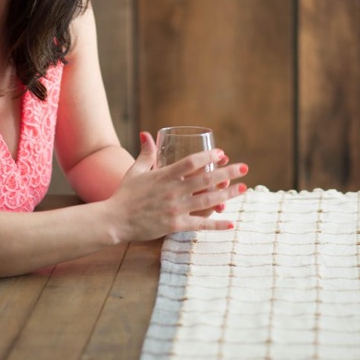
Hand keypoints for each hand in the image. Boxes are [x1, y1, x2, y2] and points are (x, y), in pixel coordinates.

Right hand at [110, 131, 247, 241]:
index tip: (222, 154)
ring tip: (243, 188)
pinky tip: (230, 223)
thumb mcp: (135, 170)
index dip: (208, 156)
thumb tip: (146, 134)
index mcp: (164, 175)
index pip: (191, 162)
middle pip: (206, 180)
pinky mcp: (175, 225)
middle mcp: (173, 191)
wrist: (115, 220)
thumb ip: (146, 153)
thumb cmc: (125, 194)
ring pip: (208, 200)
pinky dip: (217, 225)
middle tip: (244, 168)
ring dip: (228, 194)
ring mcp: (175, 209)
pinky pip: (200, 225)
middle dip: (227, 173)